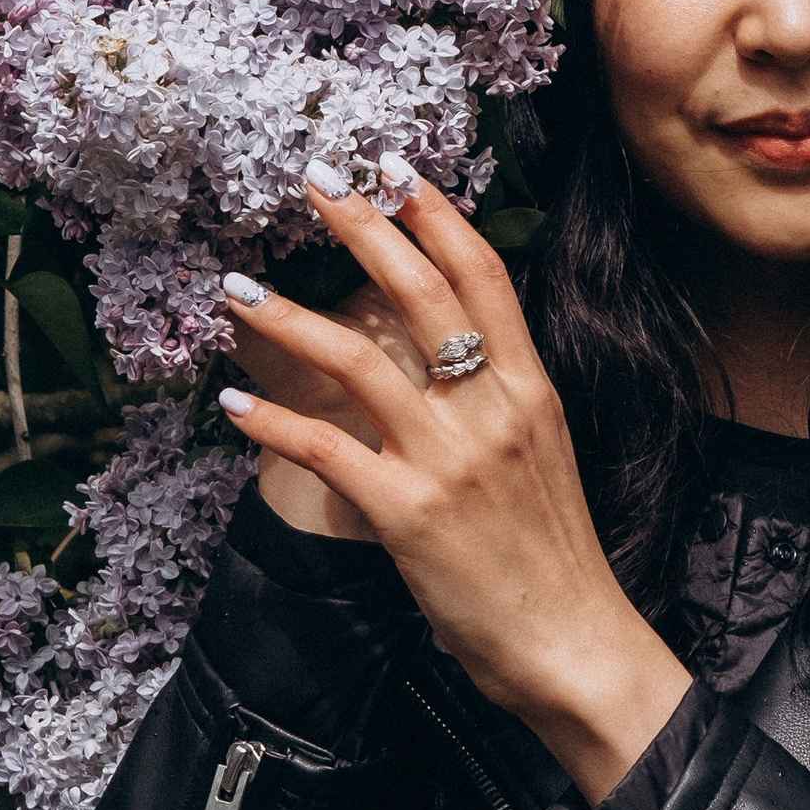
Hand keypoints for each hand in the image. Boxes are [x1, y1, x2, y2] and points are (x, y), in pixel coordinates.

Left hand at [216, 169, 691, 803]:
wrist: (573, 641)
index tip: (396, 168)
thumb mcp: (544, 454)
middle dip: (363, 228)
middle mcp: (492, 409)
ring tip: (236, 287)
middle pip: (421, 294)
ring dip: (287, 317)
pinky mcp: (407, 514)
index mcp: (532, 389)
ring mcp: (448, 459)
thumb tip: (452, 354)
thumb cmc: (554, 556)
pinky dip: (274, 421)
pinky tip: (236, 402)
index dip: (437, 215)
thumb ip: (500, 400)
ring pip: (358, 360)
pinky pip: (326, 450)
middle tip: (315, 180)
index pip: (484, 277)